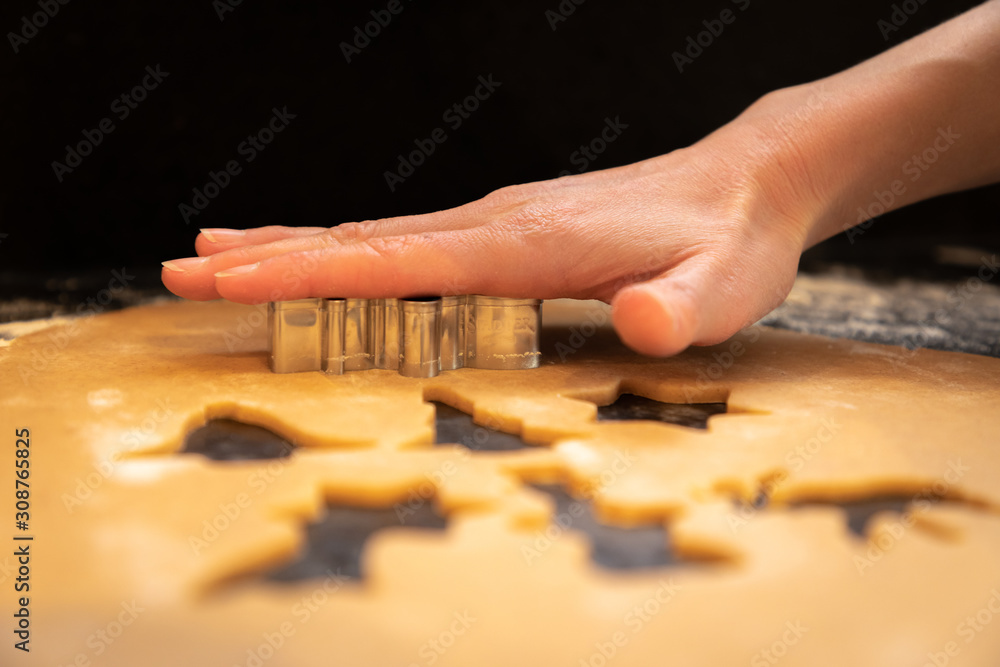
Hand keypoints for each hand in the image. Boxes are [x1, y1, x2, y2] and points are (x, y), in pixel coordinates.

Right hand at [162, 99, 816, 356]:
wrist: (748, 181)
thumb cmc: (731, 241)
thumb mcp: (723, 288)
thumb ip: (679, 309)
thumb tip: (639, 323)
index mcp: (526, 244)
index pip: (398, 261)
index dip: (313, 274)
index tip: (233, 278)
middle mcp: (496, 223)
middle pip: (361, 242)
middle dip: (268, 258)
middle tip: (183, 268)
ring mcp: (498, 220)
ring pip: (374, 236)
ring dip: (291, 246)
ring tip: (218, 250)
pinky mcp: (508, 228)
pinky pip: (406, 241)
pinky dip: (346, 248)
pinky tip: (328, 253)